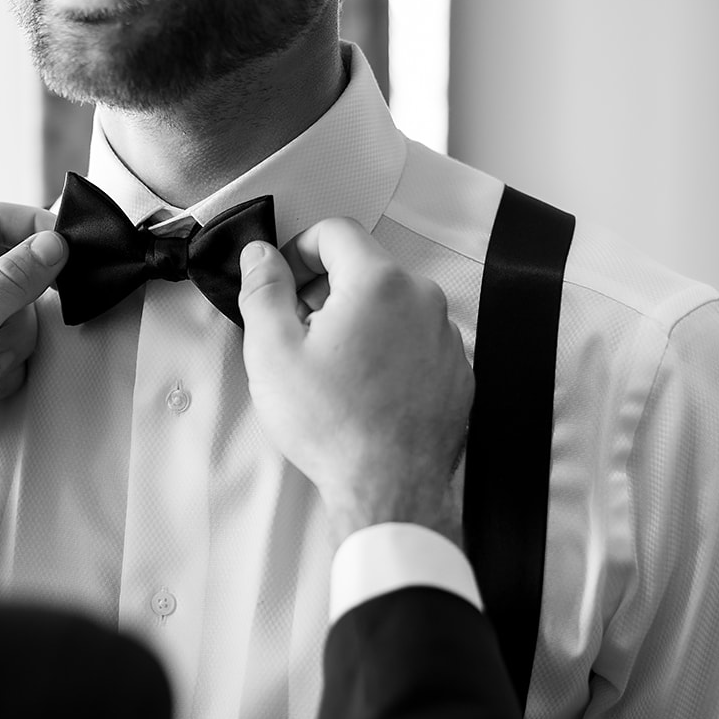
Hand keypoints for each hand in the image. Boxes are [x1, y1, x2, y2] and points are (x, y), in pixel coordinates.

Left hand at [0, 202, 66, 494]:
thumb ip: (14, 279)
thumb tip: (55, 244)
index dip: (34, 229)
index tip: (68, 251)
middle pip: (14, 268)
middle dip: (17, 309)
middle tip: (3, 334)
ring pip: (19, 311)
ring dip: (11, 346)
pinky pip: (13, 343)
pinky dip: (5, 367)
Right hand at [237, 218, 472, 542]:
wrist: (389, 486)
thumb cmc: (332, 423)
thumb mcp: (272, 352)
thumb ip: (263, 290)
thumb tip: (260, 255)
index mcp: (377, 282)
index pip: (336, 232)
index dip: (301, 250)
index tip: (285, 281)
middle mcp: (422, 298)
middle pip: (366, 269)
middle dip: (328, 291)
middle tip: (300, 334)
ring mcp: (446, 335)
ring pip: (393, 306)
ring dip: (361, 322)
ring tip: (334, 370)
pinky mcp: (457, 370)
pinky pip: (417, 341)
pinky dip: (390, 351)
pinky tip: (366, 389)